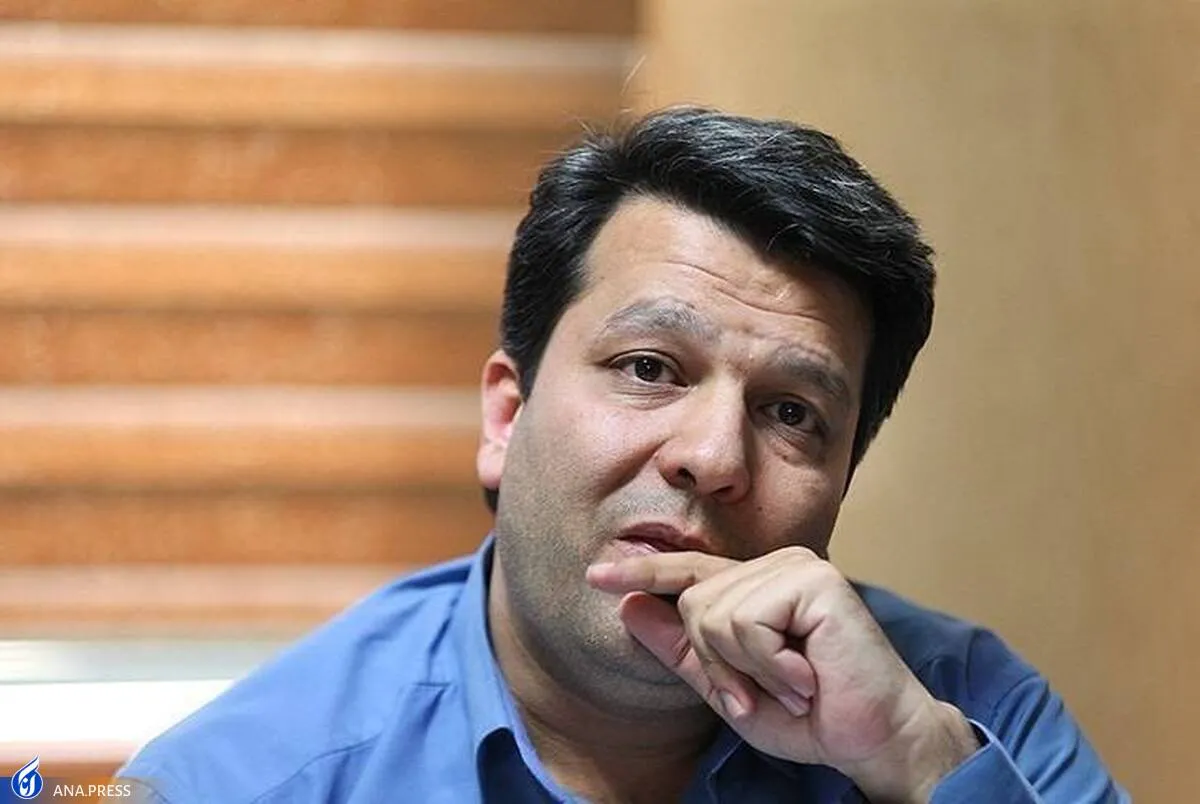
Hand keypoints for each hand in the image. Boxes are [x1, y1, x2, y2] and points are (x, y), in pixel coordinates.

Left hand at [586, 547, 979, 801]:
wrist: (871, 739)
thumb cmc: (808, 716)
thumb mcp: (728, 688)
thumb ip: (681, 649)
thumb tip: (628, 607)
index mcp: (757, 584)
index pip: (688, 575)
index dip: (642, 573)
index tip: (594, 575)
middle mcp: (775, 565)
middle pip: (693, 603)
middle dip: (717, 664)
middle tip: (762, 692)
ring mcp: (796, 567)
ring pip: (713, 614)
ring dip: (746, 670)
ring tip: (791, 685)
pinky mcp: (814, 581)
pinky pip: (746, 623)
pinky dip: (768, 665)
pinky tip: (805, 676)